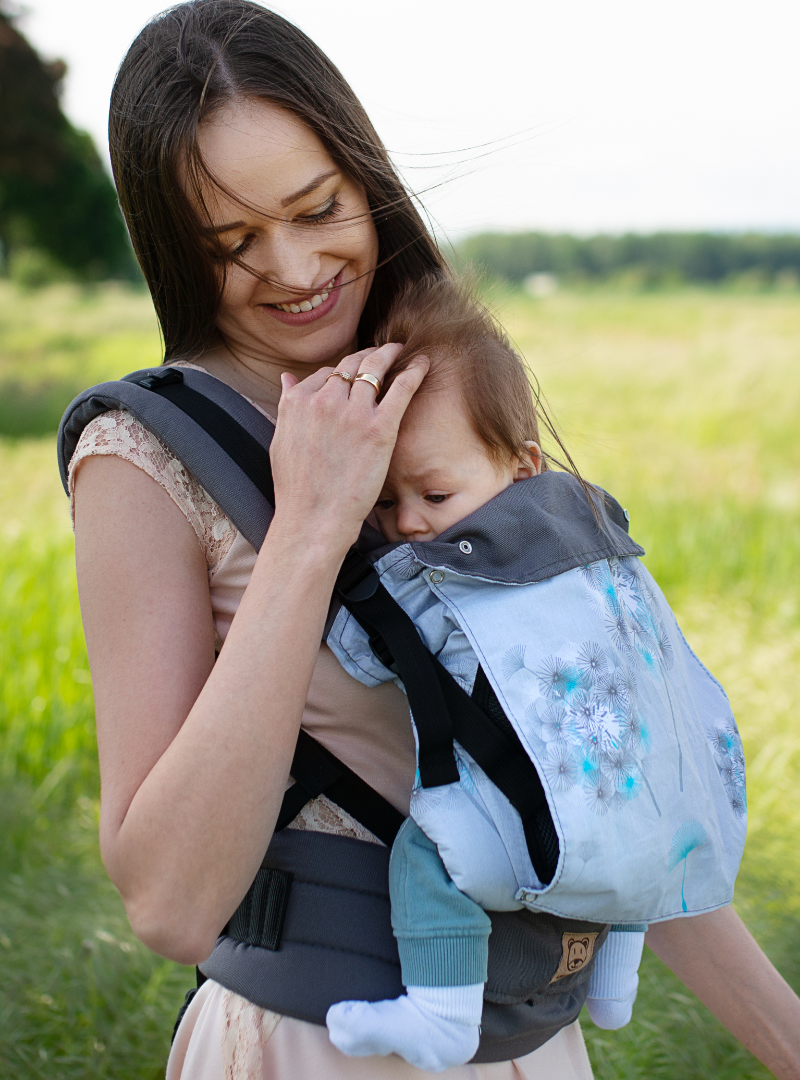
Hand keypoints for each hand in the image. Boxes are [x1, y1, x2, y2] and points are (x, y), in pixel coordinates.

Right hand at [267, 343, 427, 554]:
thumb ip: (287, 406)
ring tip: (400, 351)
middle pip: (351, 365)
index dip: (343, 372)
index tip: (355, 374)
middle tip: (383, 353)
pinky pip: (401, 388)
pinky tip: (423, 363)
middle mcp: (324, 400)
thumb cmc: (297, 489)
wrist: (314, 519)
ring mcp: (353, 413)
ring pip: (375, 368)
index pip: (326, 374)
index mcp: (298, 402)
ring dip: (390, 354)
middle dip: (368, 355)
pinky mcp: (379, 428)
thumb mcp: (281, 441)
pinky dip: (414, 371)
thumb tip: (287, 379)